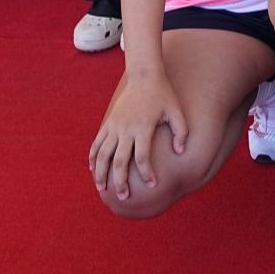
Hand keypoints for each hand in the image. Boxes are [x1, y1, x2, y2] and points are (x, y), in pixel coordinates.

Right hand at [89, 68, 187, 201]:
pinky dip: (93, 157)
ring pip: (103, 155)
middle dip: (121, 181)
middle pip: (120, 161)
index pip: (143, 157)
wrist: (144, 76)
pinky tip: (93, 170)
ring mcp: (114, 126)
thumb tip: (180, 152)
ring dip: (102, 173)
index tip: (152, 184)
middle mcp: (126, 129)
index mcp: (143, 127)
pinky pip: (97, 143)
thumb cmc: (163, 94)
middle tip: (125, 197)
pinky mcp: (108, 123)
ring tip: (104, 188)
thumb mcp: (176, 111)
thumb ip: (181, 132)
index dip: (147, 173)